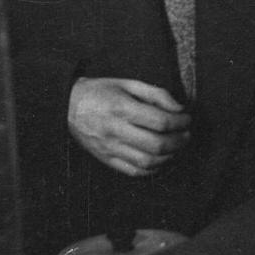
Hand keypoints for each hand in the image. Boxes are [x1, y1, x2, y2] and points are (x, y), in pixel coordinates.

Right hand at [68, 77, 191, 176]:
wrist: (66, 106)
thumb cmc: (101, 92)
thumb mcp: (128, 83)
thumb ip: (156, 94)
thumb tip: (179, 108)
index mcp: (122, 108)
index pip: (160, 121)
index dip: (180, 122)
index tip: (187, 119)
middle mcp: (115, 130)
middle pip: (156, 144)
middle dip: (179, 141)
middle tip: (186, 135)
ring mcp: (109, 148)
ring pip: (147, 162)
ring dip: (169, 156)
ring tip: (177, 147)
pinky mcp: (105, 159)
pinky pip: (133, 171)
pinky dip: (152, 169)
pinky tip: (161, 159)